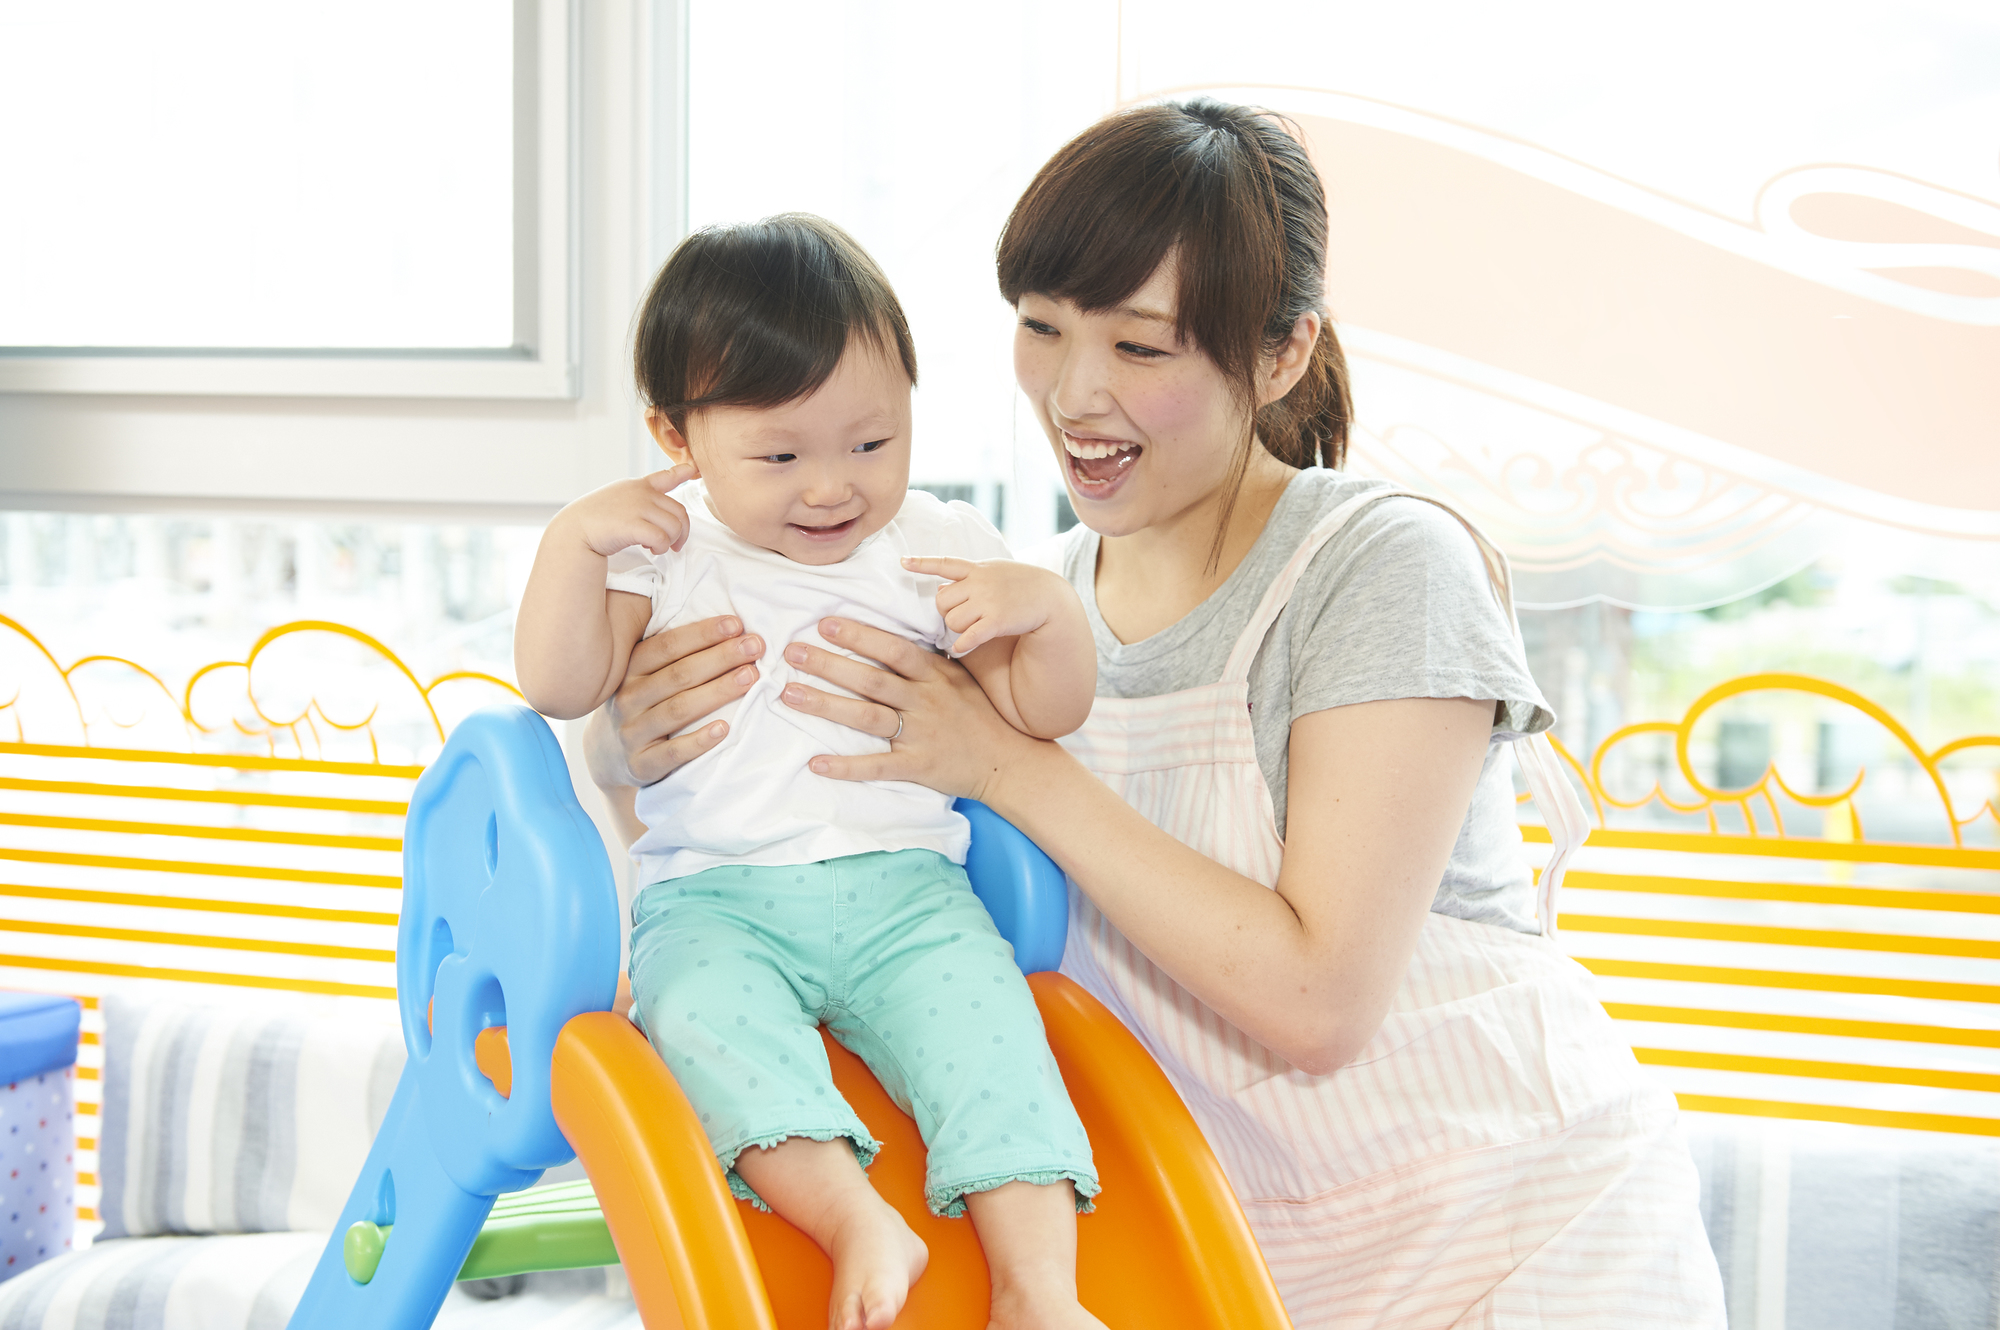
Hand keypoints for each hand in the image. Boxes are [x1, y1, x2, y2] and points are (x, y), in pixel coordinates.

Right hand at [559, 465, 696, 557]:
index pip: (666, 476)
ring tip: (657, 547)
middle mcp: (641, 493)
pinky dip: (661, 548)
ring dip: (670, 541)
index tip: (694, 468)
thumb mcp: (616, 499)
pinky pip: (662, 538)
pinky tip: (651, 549)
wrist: (573, 531)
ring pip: (674, 526)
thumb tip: (657, 511)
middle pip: (680, 512)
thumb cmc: (594, 520)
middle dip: (681, 532)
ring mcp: (638, 507)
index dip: (683, 472)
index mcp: (638, 486)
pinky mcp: (634, 525)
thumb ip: (638, 499)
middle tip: (673, 545)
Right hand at [588, 614, 763, 786]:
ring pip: (678, 709)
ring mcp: (632, 732)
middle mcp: (627, 698)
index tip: (737, 624)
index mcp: (630, 670)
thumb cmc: (644, 705)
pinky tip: (725, 729)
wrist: (609, 756)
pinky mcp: (641, 764)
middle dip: (721, 658)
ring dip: (717, 692)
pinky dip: (699, 741)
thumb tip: (728, 627)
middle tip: (755, 646)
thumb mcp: (646, 676)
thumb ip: (674, 655)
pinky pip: (673, 752)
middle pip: (678, 675)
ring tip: (750, 678)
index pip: (668, 646)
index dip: (703, 633)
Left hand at [777, 616, 1044, 802]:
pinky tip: (816, 763)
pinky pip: (877, 765)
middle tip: (792, 652)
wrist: (1009, 761)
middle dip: (829, 664)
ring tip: (790, 694)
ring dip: (826, 705)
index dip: (859, 636)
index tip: (825, 623)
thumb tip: (887, 638)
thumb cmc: (980, 716)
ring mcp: (921, 733)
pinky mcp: (918, 765)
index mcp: (934, 675)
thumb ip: (925, 661)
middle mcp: (925, 701)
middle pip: (871, 679)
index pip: (892, 649)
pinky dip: (846, 766)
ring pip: (866, 717)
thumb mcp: (958, 679)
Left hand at [904, 556, 1062, 656]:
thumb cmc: (1021, 584)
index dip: (922, 563)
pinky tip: (961, 649)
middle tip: (962, 615)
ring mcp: (987, 601)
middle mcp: (979, 582)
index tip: (903, 562)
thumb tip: (941, 587)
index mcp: (977, 568)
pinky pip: (967, 637)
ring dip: (957, 629)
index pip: (944, 563)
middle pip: (941, 601)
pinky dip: (961, 645)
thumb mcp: (995, 571)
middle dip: (946, 611)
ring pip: (952, 620)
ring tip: (972, 627)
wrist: (1050, 597)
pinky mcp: (996, 620)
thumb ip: (969, 576)